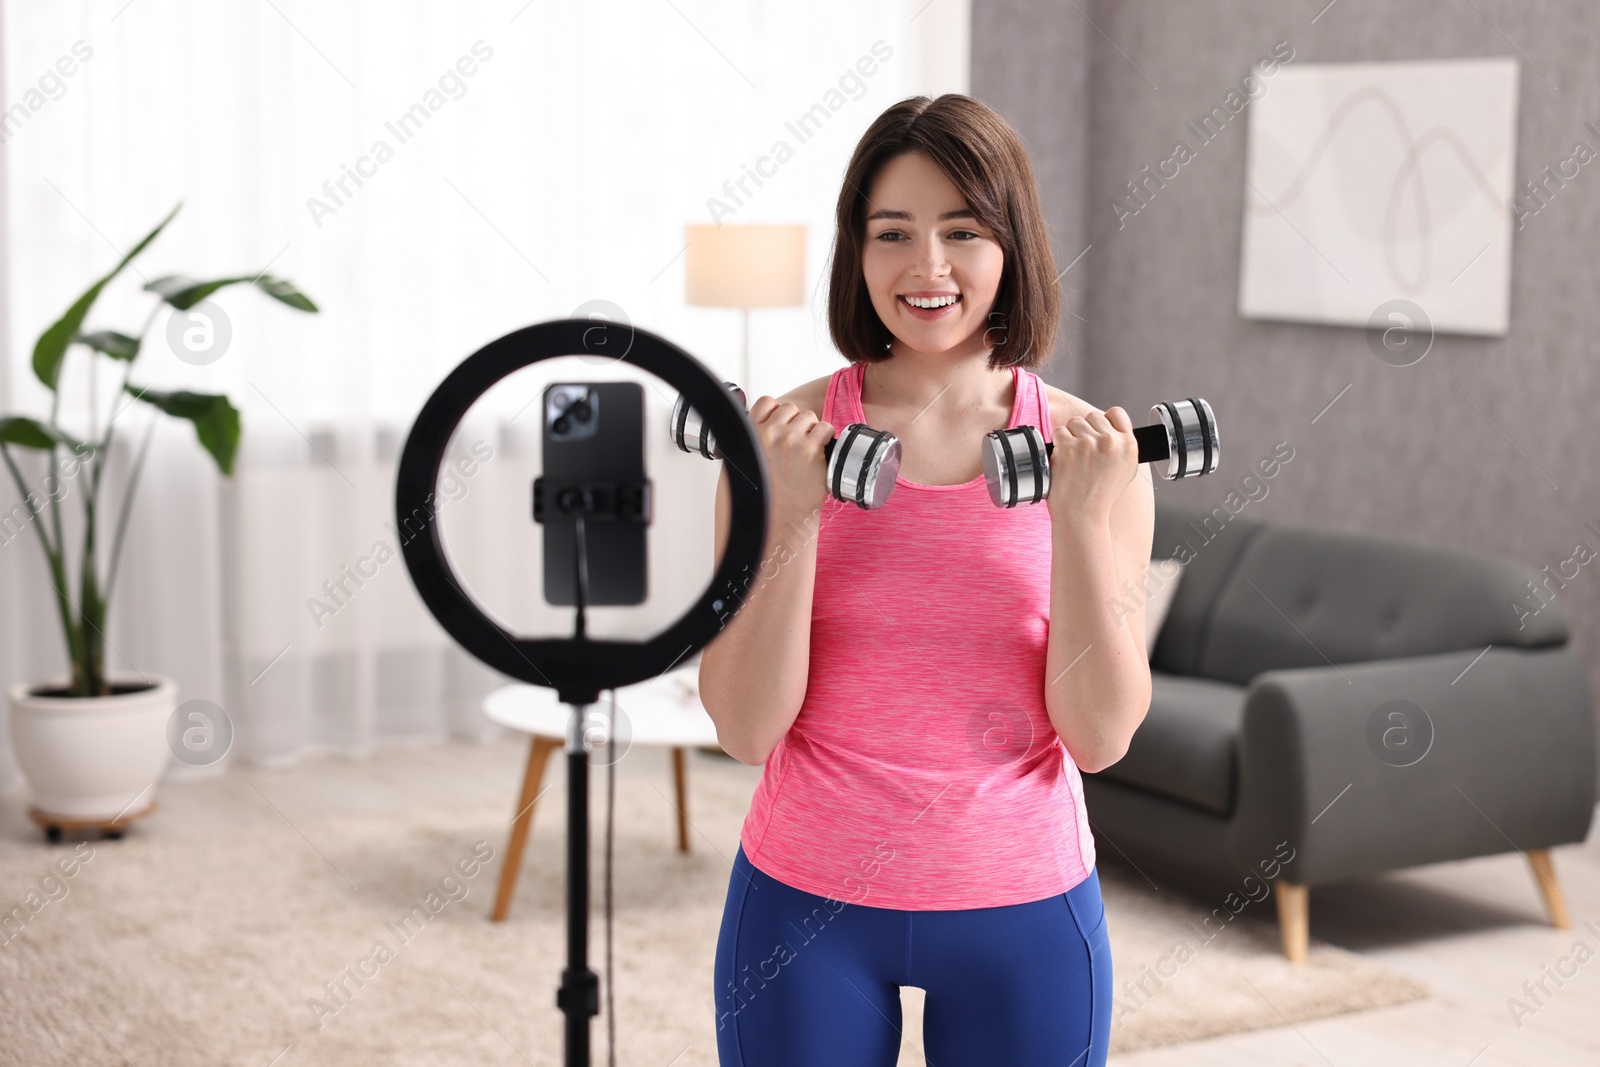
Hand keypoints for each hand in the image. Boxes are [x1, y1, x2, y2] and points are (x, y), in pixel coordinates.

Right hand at [747, 396, 834, 518]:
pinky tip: (820, 452)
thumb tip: (759, 434)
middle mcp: (769, 434)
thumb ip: (749, 446)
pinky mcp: (810, 451)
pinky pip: (825, 428)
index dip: (777, 411)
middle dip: (796, 422)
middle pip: (791, 408)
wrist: (776, 521)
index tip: (782, 424)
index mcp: (749, 435)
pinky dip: (826, 437)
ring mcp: (790, 440)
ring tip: (809, 449)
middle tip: (798, 443)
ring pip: (809, 416)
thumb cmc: (761, 499)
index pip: (766, 402)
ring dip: (812, 429)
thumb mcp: (742, 467)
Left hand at [1046, 406, 1138, 527]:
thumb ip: (1123, 446)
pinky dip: (1058, 444)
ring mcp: (1088, 443)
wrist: (1082, 514)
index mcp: (1128, 445)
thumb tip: (1113, 427)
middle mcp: (1110, 441)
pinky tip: (1064, 460)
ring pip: (1074, 422)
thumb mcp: (1126, 470)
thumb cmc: (1101, 495)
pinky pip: (1059, 432)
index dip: (1106, 420)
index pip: (1117, 413)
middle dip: (1086, 430)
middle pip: (1093, 416)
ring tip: (1074, 457)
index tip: (1099, 431)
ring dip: (1071, 436)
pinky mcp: (1068, 447)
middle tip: (1084, 452)